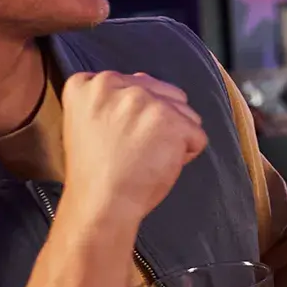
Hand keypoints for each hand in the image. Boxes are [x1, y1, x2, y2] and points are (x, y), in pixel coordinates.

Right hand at [61, 71, 207, 230]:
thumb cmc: (96, 173)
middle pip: (165, 94)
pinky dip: (187, 153)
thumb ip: (112, 101)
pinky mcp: (169, 120)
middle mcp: (114, 84)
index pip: (136, 83)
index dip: (138, 114)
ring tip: (146, 157)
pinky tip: (160, 164)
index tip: (121, 135)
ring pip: (185, 112)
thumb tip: (145, 86)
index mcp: (89, 84)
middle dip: (162, 122)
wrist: (101, 203)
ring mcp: (144, 100)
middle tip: (136, 149)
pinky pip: (197, 135)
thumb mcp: (90, 122)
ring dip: (176, 136)